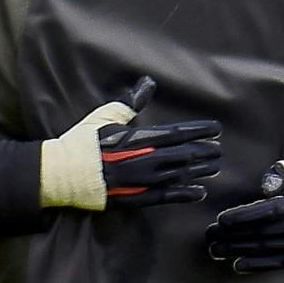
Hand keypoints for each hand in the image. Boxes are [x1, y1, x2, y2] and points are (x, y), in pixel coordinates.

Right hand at [39, 76, 221, 210]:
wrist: (64, 172)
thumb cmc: (83, 141)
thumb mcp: (107, 115)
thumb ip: (131, 102)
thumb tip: (148, 84)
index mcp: (139, 138)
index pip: (178, 133)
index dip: (200, 131)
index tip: (216, 129)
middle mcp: (146, 160)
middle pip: (184, 155)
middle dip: (204, 152)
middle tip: (219, 150)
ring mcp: (143, 181)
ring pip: (180, 175)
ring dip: (200, 171)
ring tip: (214, 168)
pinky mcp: (136, 198)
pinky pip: (167, 197)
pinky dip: (185, 194)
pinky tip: (199, 193)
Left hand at [205, 160, 283, 272]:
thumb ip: (281, 174)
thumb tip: (267, 186)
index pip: (269, 211)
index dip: (244, 216)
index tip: (222, 220)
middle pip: (263, 232)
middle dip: (233, 235)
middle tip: (210, 235)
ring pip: (266, 248)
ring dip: (238, 250)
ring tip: (216, 250)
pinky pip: (277, 263)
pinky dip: (256, 265)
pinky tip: (237, 265)